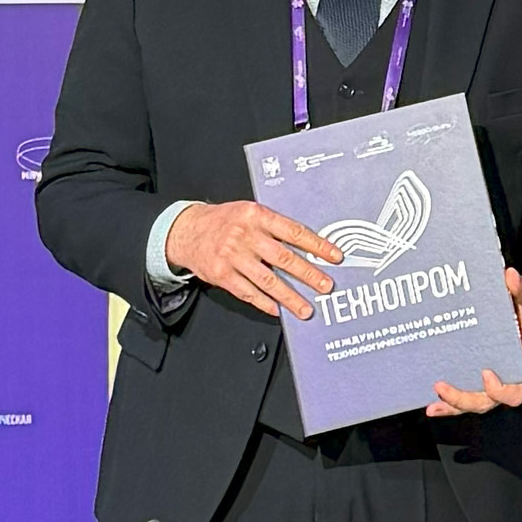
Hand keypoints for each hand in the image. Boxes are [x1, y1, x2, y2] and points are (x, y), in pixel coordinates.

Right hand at [165, 200, 340, 319]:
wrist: (186, 230)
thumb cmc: (224, 220)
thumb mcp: (250, 212)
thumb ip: (274, 226)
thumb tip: (308, 245)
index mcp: (257, 216)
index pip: (294, 231)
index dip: (317, 245)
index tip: (335, 256)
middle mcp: (245, 236)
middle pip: (284, 258)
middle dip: (309, 274)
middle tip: (326, 286)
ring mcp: (232, 257)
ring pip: (268, 280)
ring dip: (290, 297)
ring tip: (306, 308)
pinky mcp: (222, 275)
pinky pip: (248, 292)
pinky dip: (265, 302)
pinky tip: (278, 309)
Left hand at [427, 268, 521, 416]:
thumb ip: (521, 291)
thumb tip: (508, 275)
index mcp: (519, 371)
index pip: (513, 393)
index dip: (499, 390)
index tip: (486, 373)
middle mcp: (501, 384)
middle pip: (484, 402)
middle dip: (462, 398)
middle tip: (442, 385)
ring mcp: (485, 387)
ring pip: (469, 404)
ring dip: (450, 402)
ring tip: (432, 396)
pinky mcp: (471, 384)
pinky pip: (459, 400)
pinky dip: (446, 405)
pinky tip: (429, 404)